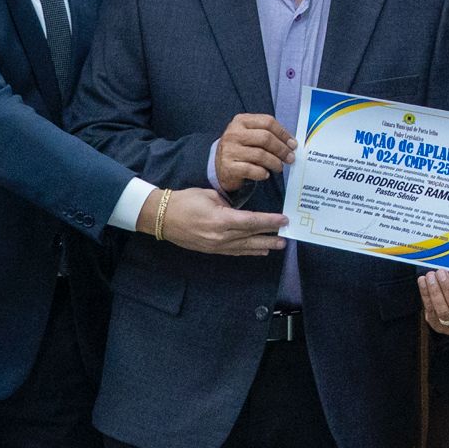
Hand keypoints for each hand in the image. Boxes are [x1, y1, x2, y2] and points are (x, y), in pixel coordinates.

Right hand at [146, 187, 288, 255]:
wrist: (161, 217)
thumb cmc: (185, 201)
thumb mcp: (210, 195)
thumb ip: (228, 204)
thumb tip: (240, 210)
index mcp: (221, 219)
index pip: (251, 221)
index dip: (269, 222)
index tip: (283, 220)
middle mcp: (221, 236)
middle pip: (251, 236)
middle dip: (270, 235)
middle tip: (286, 235)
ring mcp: (216, 245)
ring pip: (245, 247)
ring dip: (263, 246)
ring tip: (278, 245)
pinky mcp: (211, 250)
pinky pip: (234, 252)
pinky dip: (248, 251)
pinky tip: (259, 251)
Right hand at [214, 113, 296, 193]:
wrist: (221, 167)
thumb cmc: (242, 150)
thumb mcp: (251, 136)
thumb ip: (268, 135)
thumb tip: (291, 143)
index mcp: (241, 121)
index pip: (268, 122)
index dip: (283, 133)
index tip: (293, 144)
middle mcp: (233, 133)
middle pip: (265, 138)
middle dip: (281, 149)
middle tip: (290, 158)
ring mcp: (229, 150)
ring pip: (260, 155)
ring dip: (274, 162)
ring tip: (279, 167)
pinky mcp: (228, 166)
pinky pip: (252, 169)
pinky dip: (262, 173)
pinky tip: (265, 174)